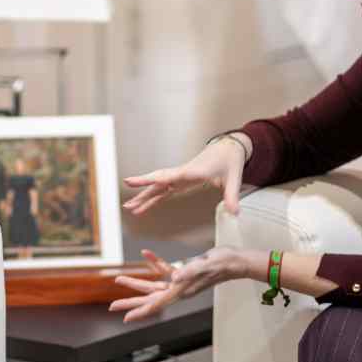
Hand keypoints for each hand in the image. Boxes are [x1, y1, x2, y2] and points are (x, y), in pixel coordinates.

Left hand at [109, 246, 253, 321]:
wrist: (235, 260)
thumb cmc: (222, 263)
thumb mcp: (204, 265)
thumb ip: (189, 271)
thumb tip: (174, 277)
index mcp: (181, 291)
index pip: (156, 303)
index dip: (140, 311)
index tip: (125, 318)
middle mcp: (179, 290)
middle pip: (150, 298)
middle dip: (130, 301)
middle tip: (112, 306)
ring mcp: (181, 282)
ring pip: (153, 285)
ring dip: (136, 283)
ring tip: (119, 279)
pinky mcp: (184, 273)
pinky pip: (165, 270)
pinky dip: (154, 263)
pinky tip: (146, 254)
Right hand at [123, 135, 247, 215]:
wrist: (228, 149)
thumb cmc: (229, 161)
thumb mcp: (233, 178)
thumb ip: (232, 196)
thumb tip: (234, 213)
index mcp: (191, 171)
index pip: (167, 176)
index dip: (150, 180)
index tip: (132, 181)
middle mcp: (182, 173)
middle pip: (157, 182)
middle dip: (141, 192)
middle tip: (126, 203)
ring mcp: (180, 177)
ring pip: (157, 187)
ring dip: (144, 197)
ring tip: (130, 208)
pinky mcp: (181, 181)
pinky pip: (164, 190)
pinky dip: (153, 198)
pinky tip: (144, 206)